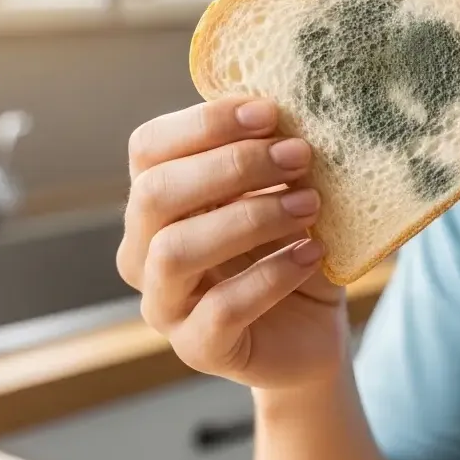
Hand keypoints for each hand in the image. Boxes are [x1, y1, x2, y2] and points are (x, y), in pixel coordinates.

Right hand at [117, 97, 347, 390]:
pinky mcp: (198, 348)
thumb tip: (293, 113)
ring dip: (250, 218)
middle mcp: (145, 250)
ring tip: (310, 206)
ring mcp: (165, 304)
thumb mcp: (287, 192)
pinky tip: (313, 255)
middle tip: (299, 155)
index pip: (149, 147)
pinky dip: (272, 276)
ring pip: (176, 251)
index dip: (204, 123)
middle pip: (155, 194)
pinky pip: (221, 309)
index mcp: (158, 201)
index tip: (269, 111)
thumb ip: (276, 157)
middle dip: (232, 166)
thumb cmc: (293, 248)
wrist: (314, 331)